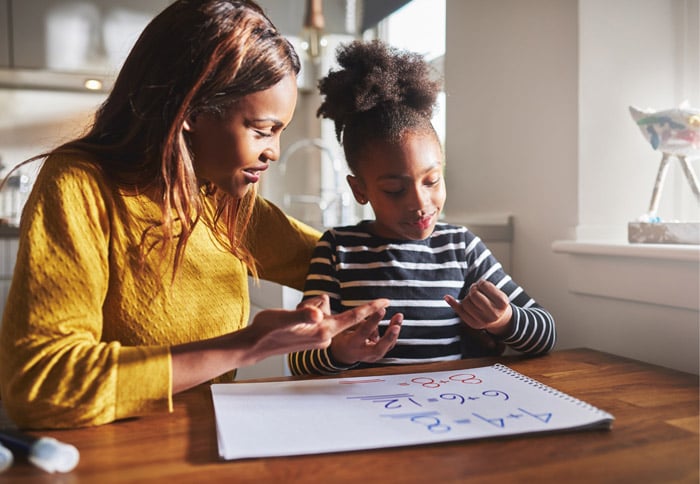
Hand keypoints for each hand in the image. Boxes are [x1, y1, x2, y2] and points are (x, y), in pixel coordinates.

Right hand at [245, 297, 391, 362]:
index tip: (386, 300)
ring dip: (307, 309)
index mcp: (323, 331)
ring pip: (321, 310)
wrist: (254, 345)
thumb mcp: (285, 318)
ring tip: (289, 319)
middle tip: (296, 312)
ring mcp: (318, 337)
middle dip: (317, 305)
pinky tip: (289, 323)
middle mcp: (324, 336)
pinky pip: (315, 315)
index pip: (352, 317)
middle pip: (331, 309)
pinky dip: (304, 313)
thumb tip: (317, 313)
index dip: (370, 308)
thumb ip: (303, 315)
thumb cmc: (268, 331)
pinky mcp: (311, 336)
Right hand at [330, 312, 402, 365]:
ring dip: (395, 332)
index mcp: (351, 344)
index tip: (381, 310)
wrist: (343, 353)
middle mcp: (362, 353)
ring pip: (387, 347)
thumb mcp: (345, 327)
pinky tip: (396, 322)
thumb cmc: (343, 336)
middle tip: (396, 326)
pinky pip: (389, 345)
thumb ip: (359, 321)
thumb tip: (376, 314)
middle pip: (378, 348)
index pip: (364, 332)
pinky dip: (393, 334)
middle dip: (389, 337)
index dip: (374, 321)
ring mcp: (372, 357)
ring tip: (398, 316)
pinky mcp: (378, 355)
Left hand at [444, 280, 511, 335]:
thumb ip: (484, 286)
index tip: (482, 285)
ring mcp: (484, 321)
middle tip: (476, 290)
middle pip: (474, 294)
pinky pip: (460, 312)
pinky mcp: (474, 324)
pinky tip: (447, 297)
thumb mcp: (497, 292)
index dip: (480, 283)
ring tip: (474, 299)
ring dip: (467, 297)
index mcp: (503, 303)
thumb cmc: (496, 302)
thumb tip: (464, 289)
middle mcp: (494, 313)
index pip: (484, 285)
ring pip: (465, 302)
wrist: (500, 320)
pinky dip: (453, 303)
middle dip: (473, 289)